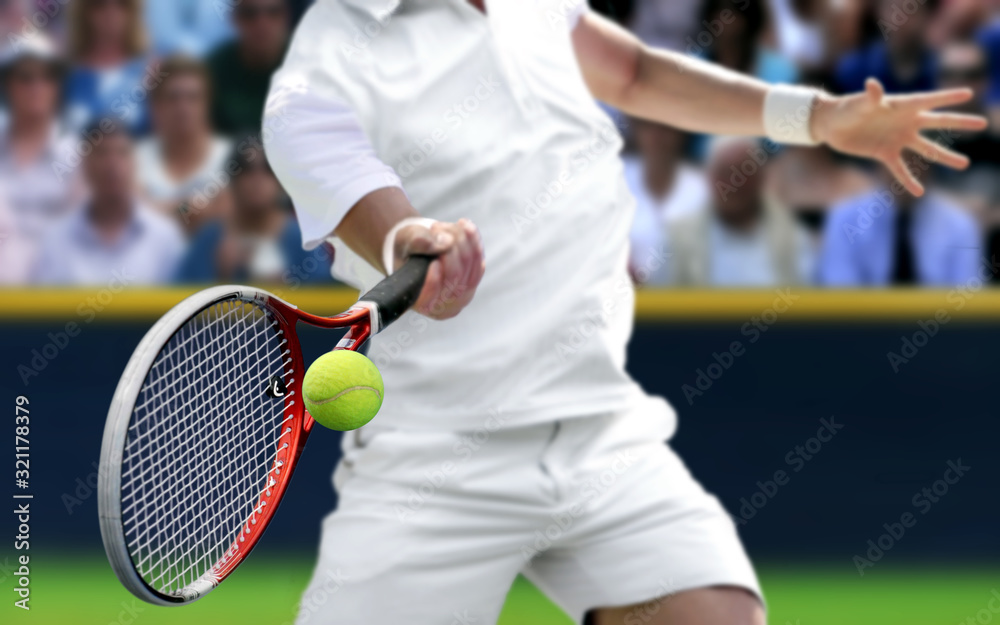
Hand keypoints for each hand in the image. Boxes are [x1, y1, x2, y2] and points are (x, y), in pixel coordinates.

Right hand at [392, 218, 484, 319]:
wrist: (417, 249)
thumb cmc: (406, 250)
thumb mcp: (404, 243)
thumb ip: (419, 242)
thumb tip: (445, 243)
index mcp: (419, 304)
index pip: (428, 300)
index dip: (433, 284)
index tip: (433, 263)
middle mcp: (443, 306)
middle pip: (454, 279)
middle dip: (449, 250)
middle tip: (435, 228)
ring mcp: (462, 295)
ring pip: (470, 268)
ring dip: (460, 241)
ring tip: (443, 226)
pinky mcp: (473, 280)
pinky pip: (479, 260)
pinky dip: (473, 240)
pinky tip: (463, 224)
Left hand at [810, 78, 988, 195]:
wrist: (832, 125)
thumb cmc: (846, 108)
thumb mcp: (858, 103)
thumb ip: (870, 97)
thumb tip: (874, 85)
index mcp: (902, 105)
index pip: (929, 100)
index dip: (948, 97)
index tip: (969, 93)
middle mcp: (905, 122)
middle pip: (938, 122)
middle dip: (960, 123)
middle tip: (983, 124)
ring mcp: (898, 138)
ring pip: (926, 149)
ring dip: (945, 157)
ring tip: (964, 164)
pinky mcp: (885, 153)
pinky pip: (900, 169)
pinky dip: (908, 180)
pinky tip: (919, 192)